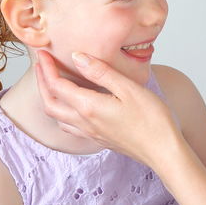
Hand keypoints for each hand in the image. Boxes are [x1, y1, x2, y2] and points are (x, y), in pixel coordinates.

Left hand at [36, 50, 182, 167]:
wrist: (163, 151)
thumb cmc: (152, 119)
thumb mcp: (129, 88)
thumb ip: (101, 72)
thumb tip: (77, 57)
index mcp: (89, 107)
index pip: (57, 86)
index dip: (47, 68)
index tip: (43, 53)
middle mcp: (84, 122)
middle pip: (50, 103)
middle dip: (42, 82)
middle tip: (42, 64)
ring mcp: (91, 133)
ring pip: (58, 117)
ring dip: (50, 98)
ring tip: (53, 82)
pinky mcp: (99, 138)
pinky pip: (70, 126)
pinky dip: (63, 112)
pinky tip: (73, 105)